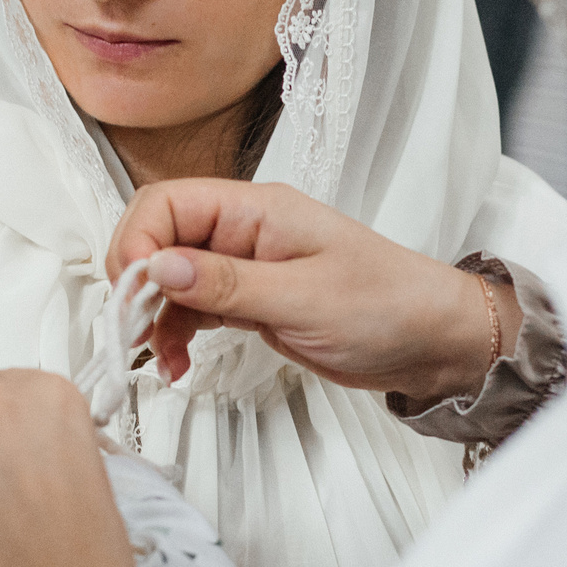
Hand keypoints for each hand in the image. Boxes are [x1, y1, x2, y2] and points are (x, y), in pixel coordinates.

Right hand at [110, 180, 518, 403]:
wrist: (433, 342)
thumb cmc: (388, 305)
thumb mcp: (304, 297)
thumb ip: (228, 283)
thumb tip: (161, 265)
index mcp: (257, 209)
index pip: (168, 203)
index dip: (138, 242)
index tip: (134, 292)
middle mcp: (245, 231)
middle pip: (160, 237)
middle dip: (136, 282)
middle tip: (133, 329)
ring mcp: (246, 267)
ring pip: (171, 278)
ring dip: (153, 317)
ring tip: (158, 358)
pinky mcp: (251, 301)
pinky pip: (194, 308)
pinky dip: (176, 334)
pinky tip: (178, 363)